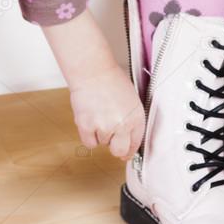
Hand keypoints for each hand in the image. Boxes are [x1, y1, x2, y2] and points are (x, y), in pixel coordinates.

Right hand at [43, 8, 144, 160]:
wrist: (92, 70)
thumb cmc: (111, 78)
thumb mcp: (131, 98)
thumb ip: (130, 117)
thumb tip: (127, 132)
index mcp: (136, 117)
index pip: (136, 142)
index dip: (130, 149)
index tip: (126, 153)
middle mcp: (122, 125)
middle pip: (120, 151)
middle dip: (116, 148)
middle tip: (111, 140)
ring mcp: (104, 127)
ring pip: (102, 143)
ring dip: (100, 134)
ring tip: (98, 115)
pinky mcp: (87, 127)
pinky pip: (89, 142)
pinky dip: (88, 135)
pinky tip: (90, 121)